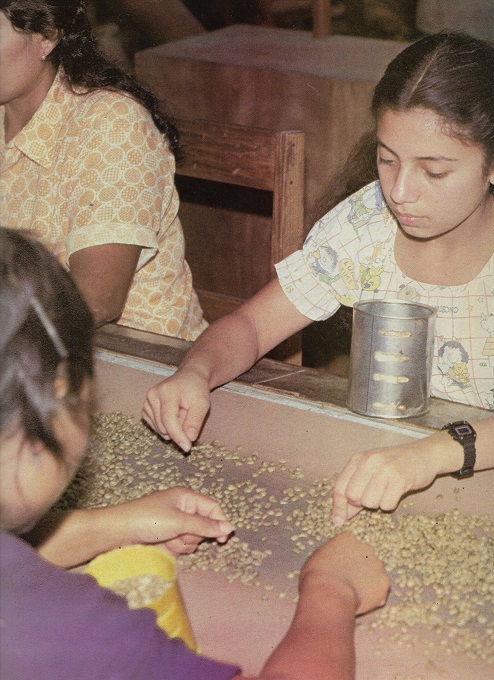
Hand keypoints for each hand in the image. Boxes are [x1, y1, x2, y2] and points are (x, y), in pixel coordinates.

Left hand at [110, 486, 234, 555]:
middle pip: (204, 526)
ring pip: (193, 539)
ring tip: (167, 539)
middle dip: (194, 535)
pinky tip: (162, 546)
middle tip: (180, 534)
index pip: (212, 508)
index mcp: (186, 497)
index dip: (219, 522)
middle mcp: (182, 509)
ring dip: (182, 543)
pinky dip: (174, 548)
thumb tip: (229, 527)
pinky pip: (181, 546)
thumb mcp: (179, 521)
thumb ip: (205, 525)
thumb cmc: (147, 519)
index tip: (223, 539)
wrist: (119, 533)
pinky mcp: (167, 538)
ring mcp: (175, 525)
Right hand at [142, 367, 210, 451]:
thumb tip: (189, 439)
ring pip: (160, 430)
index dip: (178, 435)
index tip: (187, 447)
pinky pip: (156, 428)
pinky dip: (167, 427)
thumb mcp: (202, 403)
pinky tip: (173, 415)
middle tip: (188, 415)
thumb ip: (195, 420)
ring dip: (174, 427)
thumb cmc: (196, 389)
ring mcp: (146, 402)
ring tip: (181, 412)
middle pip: (164, 427)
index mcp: (166, 391)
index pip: (168, 419)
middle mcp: (152, 395)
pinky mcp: (145, 409)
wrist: (189, 378)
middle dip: (179, 429)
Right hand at [300, 532, 388, 614]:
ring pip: (374, 573)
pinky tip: (361, 602)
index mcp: (347, 538)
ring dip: (367, 582)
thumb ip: (329, 556)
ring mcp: (377, 564)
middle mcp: (365, 547)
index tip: (339, 567)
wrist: (329, 594)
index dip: (344, 557)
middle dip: (359, 567)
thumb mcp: (317, 558)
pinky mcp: (384, 583)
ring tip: (353, 595)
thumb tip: (330, 562)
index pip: (350, 543)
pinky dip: (374, 597)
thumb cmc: (316, 577)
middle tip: (348, 581)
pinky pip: (380, 590)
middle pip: (365, 556)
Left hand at [332, 439, 440, 525]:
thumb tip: (340, 517)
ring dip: (377, 503)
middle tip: (374, 495)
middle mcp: (369, 461)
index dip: (338, 506)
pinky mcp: (400, 479)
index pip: (339, 487)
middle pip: (352, 496)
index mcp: (358, 459)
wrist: (423, 455)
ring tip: (386, 491)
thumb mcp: (370, 472)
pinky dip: (390, 504)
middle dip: (361, 503)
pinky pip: (386, 504)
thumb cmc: (394, 466)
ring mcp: (385, 469)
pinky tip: (396, 493)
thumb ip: (355, 492)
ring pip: (369, 502)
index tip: (338, 521)